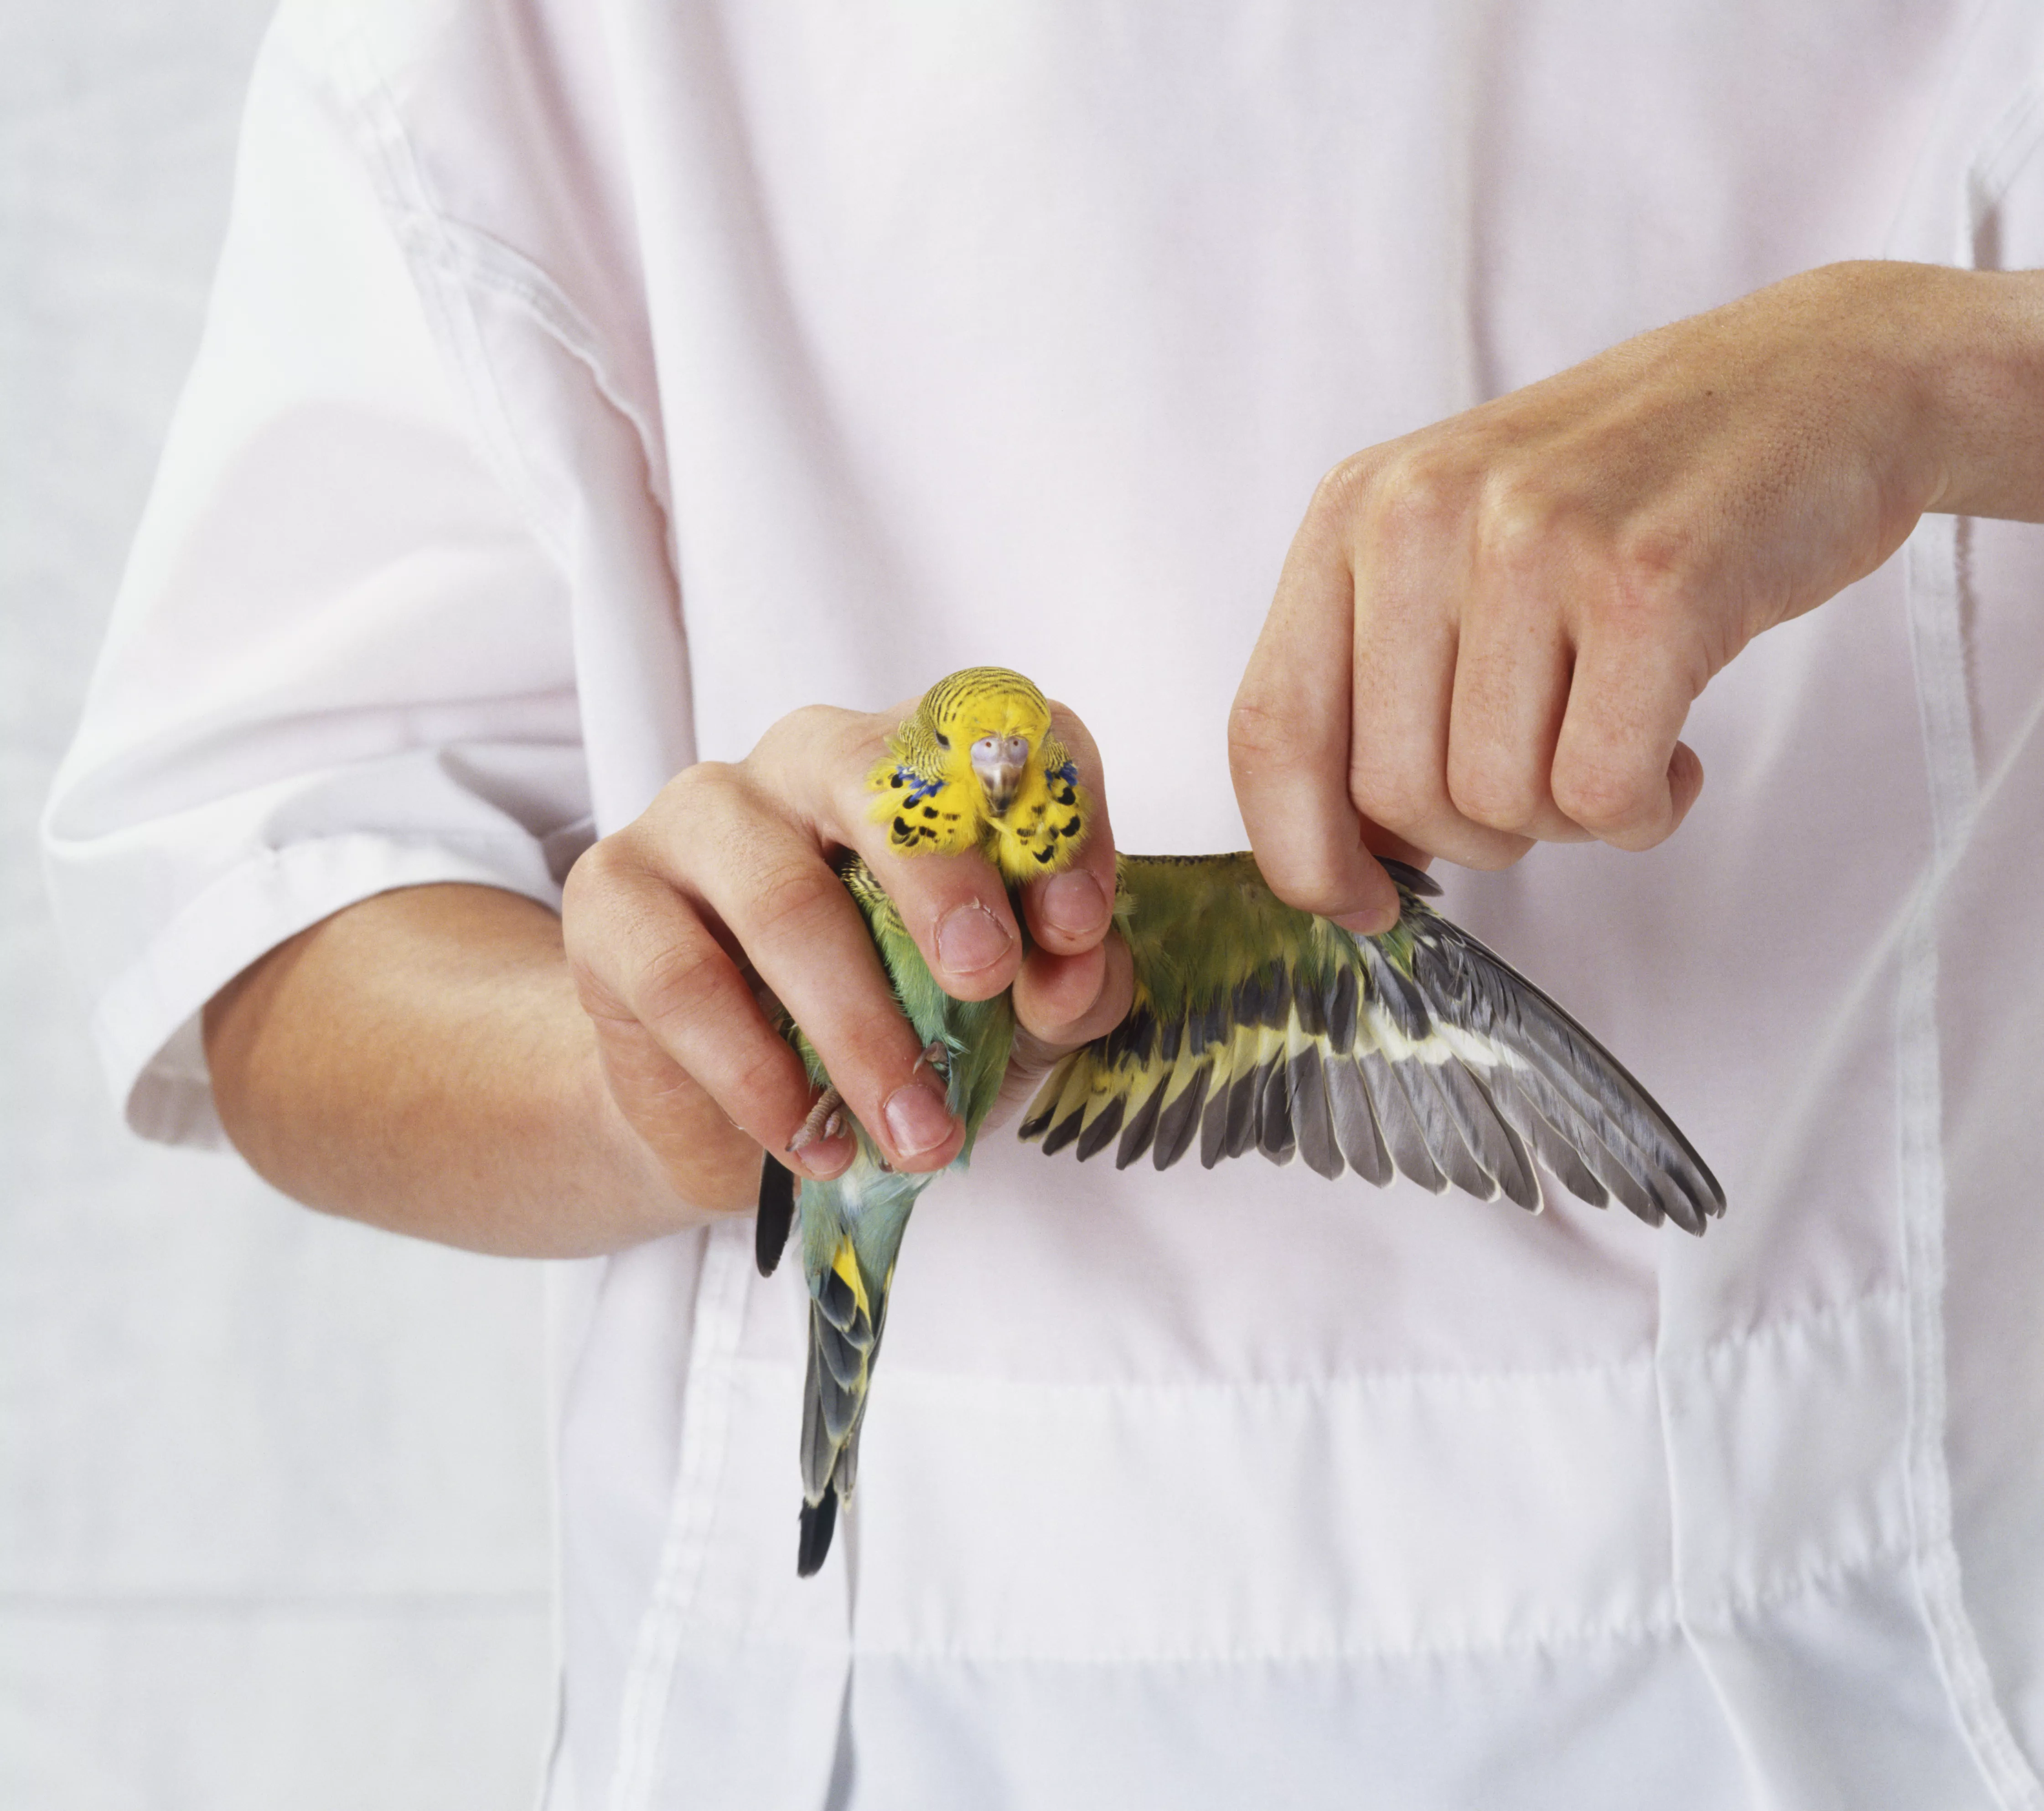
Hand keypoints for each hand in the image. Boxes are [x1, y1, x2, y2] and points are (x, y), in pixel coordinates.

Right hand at [562, 700, 1131, 1209]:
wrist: (736, 1114)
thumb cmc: (889, 1032)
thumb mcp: (1005, 1019)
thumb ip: (1063, 988)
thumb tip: (1074, 972)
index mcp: (922, 767)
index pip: (1002, 738)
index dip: (1051, 820)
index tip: (1077, 928)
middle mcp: (811, 760)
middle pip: (878, 774)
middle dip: (943, 882)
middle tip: (985, 982)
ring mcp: (700, 817)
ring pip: (783, 897)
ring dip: (860, 1029)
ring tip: (914, 1131)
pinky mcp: (613, 894)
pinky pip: (686, 981)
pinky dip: (760, 1077)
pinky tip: (810, 1139)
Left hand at [1230, 260, 2043, 929]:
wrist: (1822, 378)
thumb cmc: (1630, 494)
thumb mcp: (1461, 547)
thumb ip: (1380, 680)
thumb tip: (1342, 858)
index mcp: (1355, 509)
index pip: (1270, 728)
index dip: (1305, 855)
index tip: (1363, 907)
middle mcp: (1424, 513)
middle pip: (1392, 793)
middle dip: (1477, 833)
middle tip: (1553, 774)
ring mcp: (1535, 542)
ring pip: (1498, 803)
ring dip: (1568, 818)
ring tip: (1621, 736)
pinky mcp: (1650, 586)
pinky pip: (1602, 794)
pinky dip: (1642, 813)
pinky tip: (1677, 754)